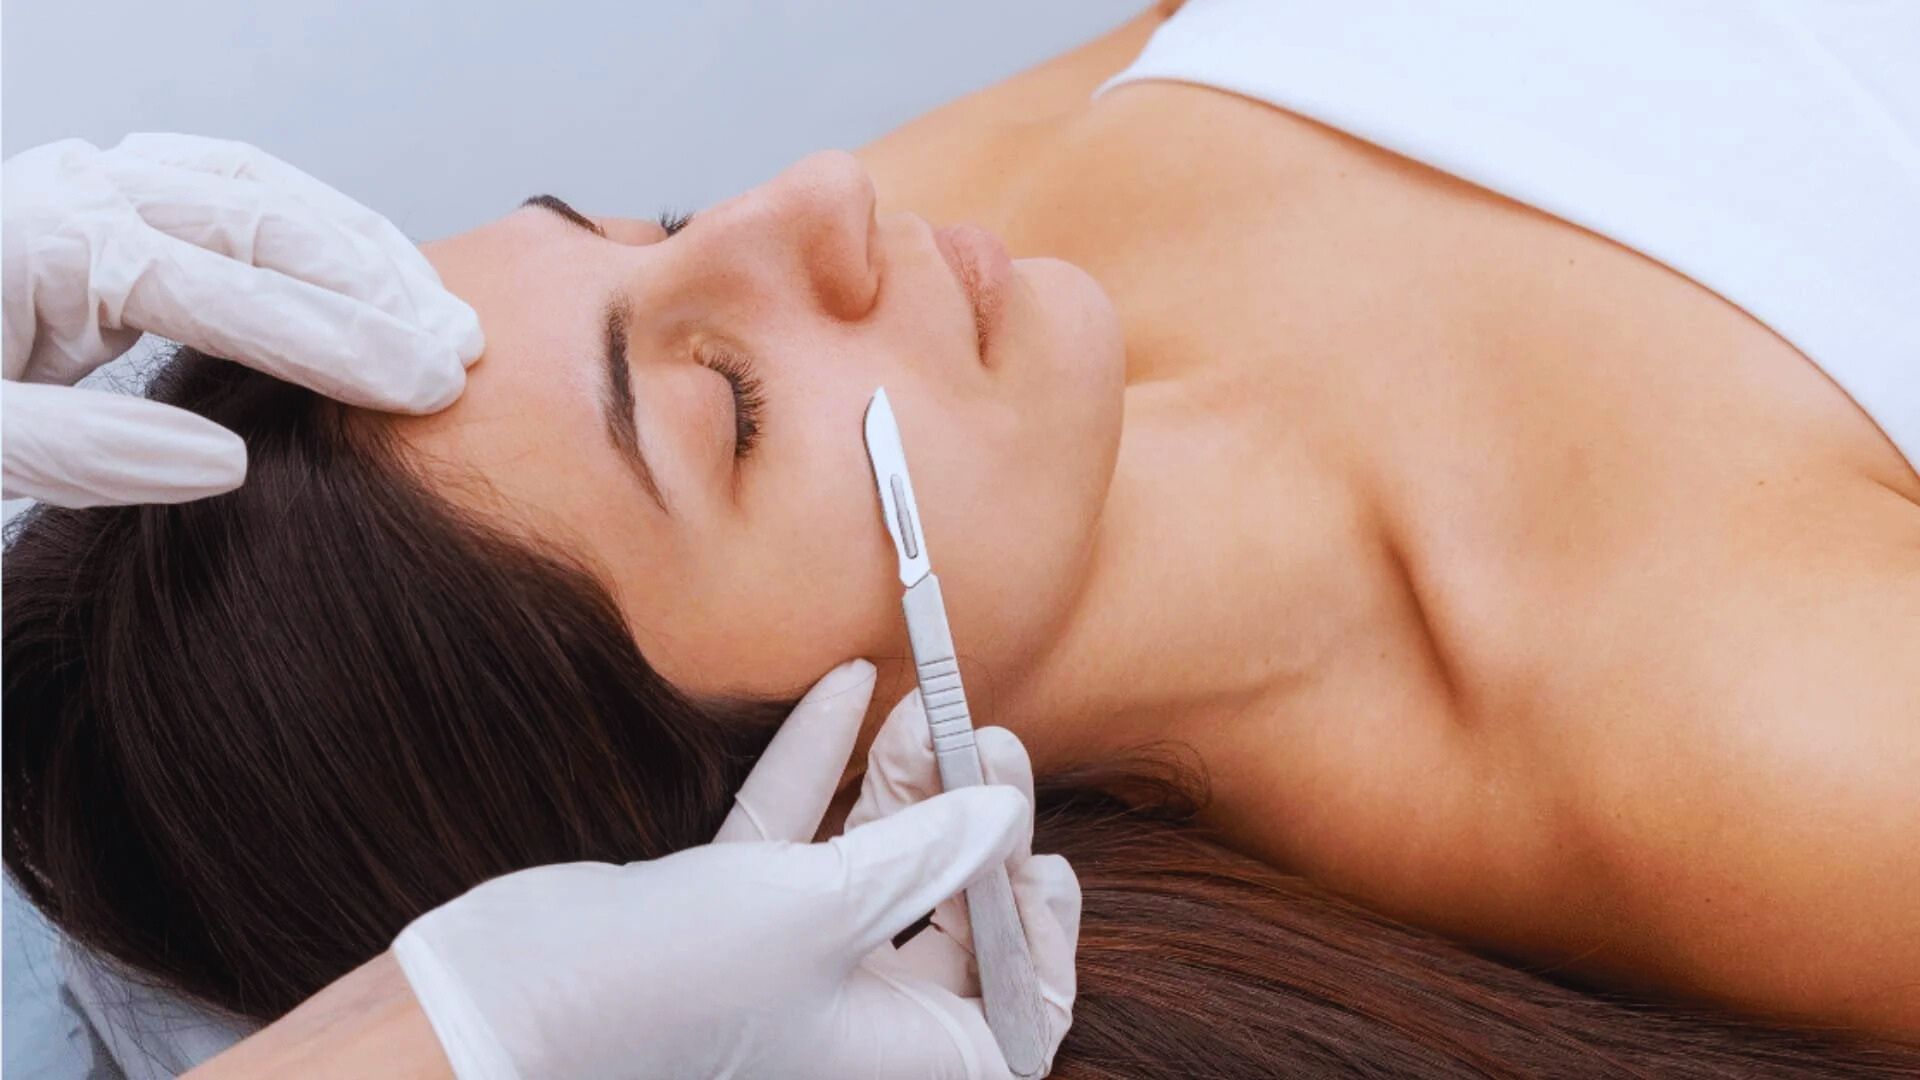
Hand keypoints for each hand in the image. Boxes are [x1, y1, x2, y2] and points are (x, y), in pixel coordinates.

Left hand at [2, 134, 482, 506]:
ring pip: (258, 188)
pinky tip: (361, 271)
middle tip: (457, 354)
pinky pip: (229, 191)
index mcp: (45, 243)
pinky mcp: (104, 206)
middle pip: (260, 216)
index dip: (338, 341)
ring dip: (356, 247)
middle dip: (371, 286)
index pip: (226, 286)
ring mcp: (91, 185)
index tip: (427, 387)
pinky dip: (309, 228)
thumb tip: (225, 464)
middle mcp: (76, 190)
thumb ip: (76, 455)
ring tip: (437, 311)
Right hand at [391, 659, 1080, 1078]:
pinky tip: (843, 688)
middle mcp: (853, 1020)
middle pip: (949, 922)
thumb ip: (930, 851)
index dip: (1036, 942)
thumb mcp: (831, 908)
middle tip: (985, 739)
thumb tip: (1006, 811)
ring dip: (900, 786)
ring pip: (874, 868)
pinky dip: (818, 769)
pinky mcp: (728, 916)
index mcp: (899, 1056)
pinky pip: (795, 837)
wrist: (508, 999)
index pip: (1012, 1012)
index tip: (1037, 857)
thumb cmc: (678, 984)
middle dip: (970, 826)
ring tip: (922, 703)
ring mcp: (789, 966)